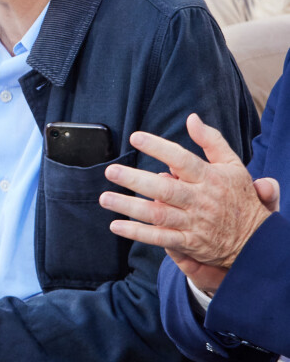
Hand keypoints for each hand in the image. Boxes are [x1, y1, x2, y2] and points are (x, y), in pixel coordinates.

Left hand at [99, 114, 276, 289]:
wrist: (255, 239)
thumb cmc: (239, 196)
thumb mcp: (232, 164)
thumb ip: (211, 140)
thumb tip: (192, 118)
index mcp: (209, 178)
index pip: (182, 159)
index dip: (158, 147)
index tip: (135, 137)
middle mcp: (199, 200)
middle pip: (164, 189)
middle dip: (135, 180)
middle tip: (111, 171)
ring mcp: (193, 223)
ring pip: (158, 215)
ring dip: (129, 207)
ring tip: (105, 198)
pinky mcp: (188, 243)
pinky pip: (160, 238)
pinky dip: (138, 233)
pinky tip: (116, 226)